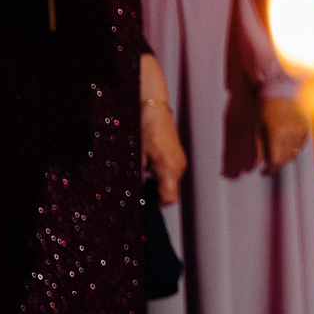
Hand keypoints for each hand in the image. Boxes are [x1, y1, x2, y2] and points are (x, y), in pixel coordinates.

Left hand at [140, 53, 186, 203]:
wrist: (154, 107)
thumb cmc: (145, 128)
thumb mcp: (136, 154)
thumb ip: (136, 177)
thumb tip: (133, 193)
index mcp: (169, 168)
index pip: (169, 199)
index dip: (155, 206)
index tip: (141, 205)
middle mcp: (179, 166)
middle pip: (169, 192)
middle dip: (153, 194)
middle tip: (136, 191)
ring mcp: (180, 161)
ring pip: (169, 183)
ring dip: (156, 184)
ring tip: (140, 176)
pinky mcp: (178, 156)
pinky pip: (170, 173)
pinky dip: (159, 175)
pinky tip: (146, 167)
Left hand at [258, 95, 309, 170]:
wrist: (280, 92)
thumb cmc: (264, 109)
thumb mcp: (256, 128)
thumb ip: (258, 149)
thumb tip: (255, 167)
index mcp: (276, 133)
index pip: (275, 160)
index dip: (269, 170)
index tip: (264, 173)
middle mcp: (290, 134)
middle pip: (284, 159)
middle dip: (275, 163)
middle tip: (268, 162)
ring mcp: (300, 131)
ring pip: (293, 154)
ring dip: (284, 156)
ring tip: (277, 151)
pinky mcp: (306, 129)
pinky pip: (300, 146)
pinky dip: (293, 148)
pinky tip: (286, 144)